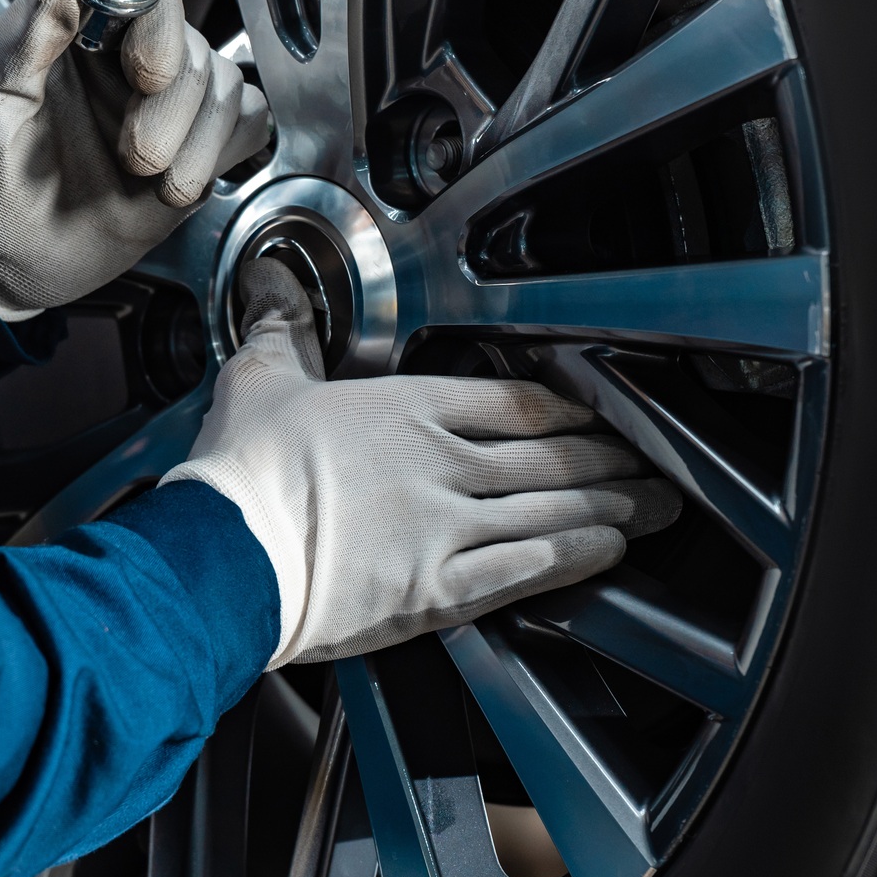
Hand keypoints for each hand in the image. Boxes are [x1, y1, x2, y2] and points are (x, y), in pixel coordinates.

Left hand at [0, 0, 270, 318]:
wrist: (9, 261)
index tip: (144, 72)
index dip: (157, 24)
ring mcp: (165, 103)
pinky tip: (178, 183)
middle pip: (190, 44)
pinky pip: (247, 122)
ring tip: (147, 176)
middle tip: (134, 154)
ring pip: (225, 84)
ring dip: (195, 142)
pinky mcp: (196, 145)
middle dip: (171, 107)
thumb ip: (21, 39)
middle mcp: (126, 59)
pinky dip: (223, 152)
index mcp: (76, 33)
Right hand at [162, 260, 681, 666]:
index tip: (597, 411)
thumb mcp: (259, 380)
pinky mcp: (437, 591)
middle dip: (609, 458)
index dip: (566, 407)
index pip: (512, 400)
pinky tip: (608, 551)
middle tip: (654, 462)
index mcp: (405, 408)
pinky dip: (575, 557)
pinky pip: (527, 569)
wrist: (222, 558)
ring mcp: (445, 528)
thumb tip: (271, 285)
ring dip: (610, 506)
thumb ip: (283, 332)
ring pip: (549, 510)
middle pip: (548, 456)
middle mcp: (439, 463)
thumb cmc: (238, 474)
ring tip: (654, 506)